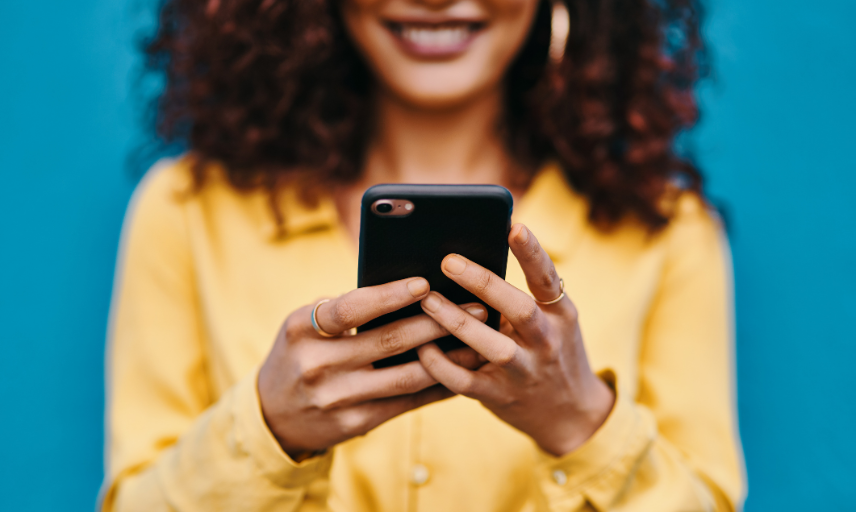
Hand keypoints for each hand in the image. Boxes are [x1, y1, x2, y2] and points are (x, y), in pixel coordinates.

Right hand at [258, 277, 487, 458]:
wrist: (273, 415)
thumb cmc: (299, 353)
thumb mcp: (303, 326)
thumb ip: (342, 310)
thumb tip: (408, 291)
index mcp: (302, 330)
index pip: (349, 308)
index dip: (389, 295)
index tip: (425, 283)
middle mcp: (317, 365)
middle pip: (388, 340)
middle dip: (437, 322)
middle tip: (476, 306)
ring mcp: (337, 398)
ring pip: (405, 375)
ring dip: (448, 357)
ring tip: (479, 339)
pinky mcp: (355, 423)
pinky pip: (405, 402)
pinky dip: (436, 386)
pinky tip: (461, 371)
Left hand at [416, 224, 615, 456]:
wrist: (570, 414)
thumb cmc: (550, 351)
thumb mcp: (552, 321)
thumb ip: (522, 296)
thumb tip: (472, 259)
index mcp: (559, 314)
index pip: (547, 278)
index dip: (532, 252)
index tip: (514, 226)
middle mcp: (546, 341)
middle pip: (518, 308)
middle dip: (482, 283)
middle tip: (448, 261)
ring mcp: (524, 371)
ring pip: (491, 346)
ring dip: (456, 321)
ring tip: (427, 299)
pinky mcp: (500, 396)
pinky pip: (465, 381)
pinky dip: (441, 365)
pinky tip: (421, 347)